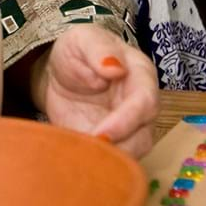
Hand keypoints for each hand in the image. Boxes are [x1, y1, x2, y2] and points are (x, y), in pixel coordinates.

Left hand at [31, 25, 158, 159]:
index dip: (126, 121)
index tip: (100, 133)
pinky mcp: (111, 145)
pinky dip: (96, 166)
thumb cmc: (77, 50)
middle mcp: (140, 107)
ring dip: (108, 162)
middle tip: (87, 153)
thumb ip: (98, 49)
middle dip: (118, 149)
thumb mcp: (82, 39)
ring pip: (131, 155)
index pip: (144, 103)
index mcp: (140, 76)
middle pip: (143, 136)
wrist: (60, 72)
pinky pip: (111, 162)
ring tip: (80, 160)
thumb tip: (115, 68)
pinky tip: (76, 163)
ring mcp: (127, 129)